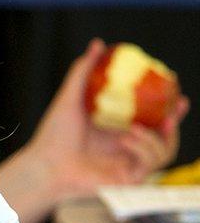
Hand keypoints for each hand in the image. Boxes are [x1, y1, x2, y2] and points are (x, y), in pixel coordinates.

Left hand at [0, 39, 189, 222]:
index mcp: (119, 128)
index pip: (151, 115)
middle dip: (176, 121)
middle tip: (178, 105)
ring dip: (156, 138)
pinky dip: (143, 150)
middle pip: (165, 135)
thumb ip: (84, 71)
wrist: (45, 163)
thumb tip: (98, 44)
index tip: (173, 83)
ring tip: (134, 129)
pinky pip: (150, 164)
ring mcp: (130, 163)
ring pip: (164, 151)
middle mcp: (128, 146)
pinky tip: (127, 141)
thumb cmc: (54, 134)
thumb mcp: (70, 97)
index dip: (167, 102)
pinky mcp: (130, 179)